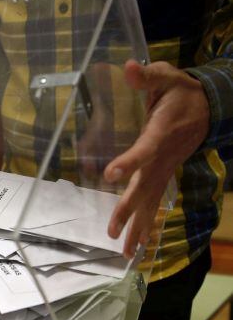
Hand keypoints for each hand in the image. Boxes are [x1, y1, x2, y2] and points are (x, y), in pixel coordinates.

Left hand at [104, 60, 209, 257]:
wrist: (210, 106)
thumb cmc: (181, 91)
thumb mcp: (166, 76)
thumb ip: (148, 75)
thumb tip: (130, 66)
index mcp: (160, 134)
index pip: (144, 150)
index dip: (128, 162)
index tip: (110, 174)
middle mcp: (163, 157)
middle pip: (145, 187)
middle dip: (129, 210)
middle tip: (113, 234)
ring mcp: (165, 169)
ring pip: (150, 201)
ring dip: (138, 227)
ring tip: (126, 253)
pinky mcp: (164, 175)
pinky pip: (154, 203)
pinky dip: (147, 224)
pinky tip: (139, 246)